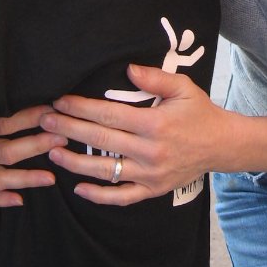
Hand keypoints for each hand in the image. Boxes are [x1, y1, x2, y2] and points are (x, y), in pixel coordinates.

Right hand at [0, 109, 66, 207]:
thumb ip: (1, 107)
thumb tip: (40, 102)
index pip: (8, 123)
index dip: (32, 118)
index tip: (54, 112)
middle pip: (8, 151)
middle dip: (37, 146)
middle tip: (62, 140)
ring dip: (26, 178)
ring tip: (51, 178)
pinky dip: (0, 200)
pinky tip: (20, 200)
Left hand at [42, 65, 225, 205]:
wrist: (222, 145)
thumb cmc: (199, 113)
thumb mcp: (183, 88)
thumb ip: (155, 78)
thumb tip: (127, 69)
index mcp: (155, 124)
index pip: (109, 115)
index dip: (82, 108)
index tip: (60, 101)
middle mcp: (150, 151)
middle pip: (101, 140)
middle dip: (69, 129)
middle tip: (44, 121)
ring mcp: (150, 174)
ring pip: (105, 171)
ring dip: (75, 162)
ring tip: (52, 151)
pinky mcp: (153, 190)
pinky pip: (121, 197)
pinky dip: (99, 196)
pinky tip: (78, 188)